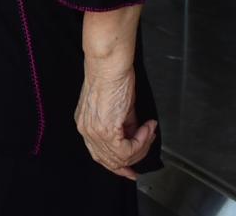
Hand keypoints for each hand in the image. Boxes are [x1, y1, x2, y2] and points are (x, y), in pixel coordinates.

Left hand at [75, 59, 156, 178]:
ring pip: (120, 158)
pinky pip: (127, 149)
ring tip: (149, 131)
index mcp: (86, 125)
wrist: (108, 64)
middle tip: (149, 143)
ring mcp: (94, 131)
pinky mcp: (105, 129)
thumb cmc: (112, 77)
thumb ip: (124, 126)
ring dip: (141, 147)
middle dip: (135, 158)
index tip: (132, 170)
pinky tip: (147, 128)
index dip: (119, 166)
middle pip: (111, 161)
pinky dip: (142, 141)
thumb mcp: (118, 107)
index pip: (101, 156)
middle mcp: (87, 130)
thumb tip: (135, 135)